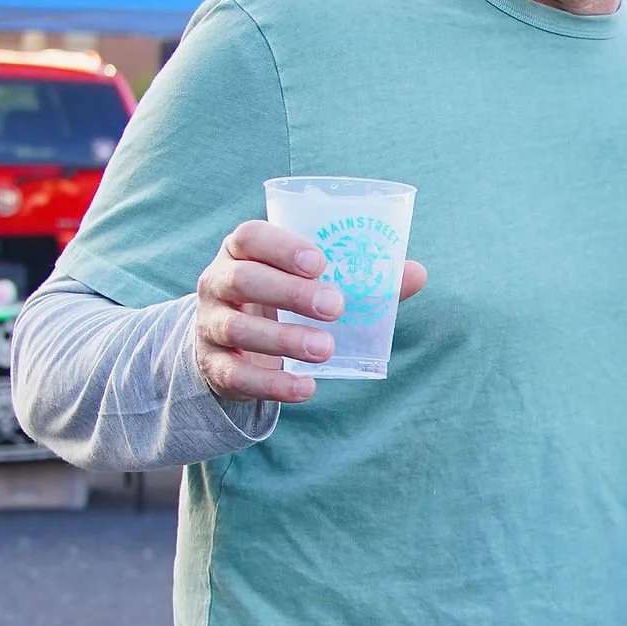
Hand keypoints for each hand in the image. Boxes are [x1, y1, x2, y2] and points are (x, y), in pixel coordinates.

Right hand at [193, 219, 425, 403]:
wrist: (232, 346)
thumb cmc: (283, 300)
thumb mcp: (309, 284)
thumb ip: (360, 278)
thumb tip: (416, 273)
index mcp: (242, 251)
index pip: (251, 237)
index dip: (282, 246)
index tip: (321, 262)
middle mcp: (217, 282)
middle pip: (242, 280)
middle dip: (289, 292)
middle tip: (335, 307)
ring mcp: (210, 325)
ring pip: (237, 328)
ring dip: (283, 339)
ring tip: (326, 349)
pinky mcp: (213, 366)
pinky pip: (237, 376)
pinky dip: (272, 385)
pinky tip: (305, 388)